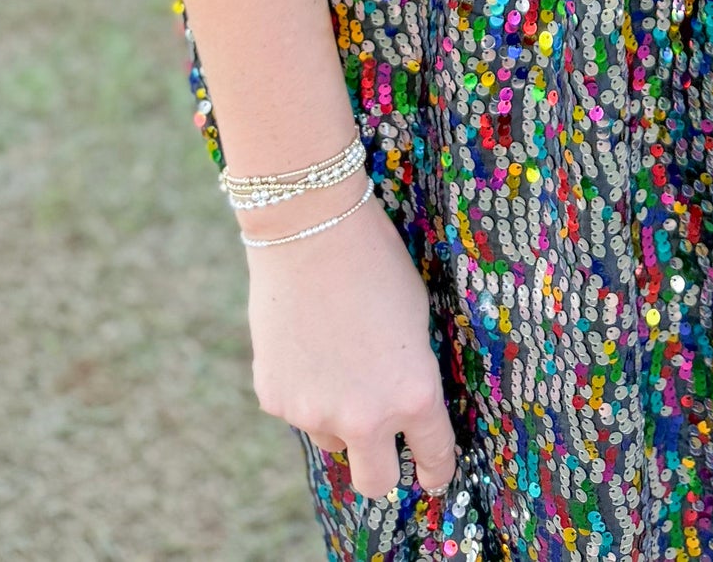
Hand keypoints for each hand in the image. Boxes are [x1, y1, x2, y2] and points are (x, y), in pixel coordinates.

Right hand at [247, 182, 458, 499]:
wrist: (310, 230)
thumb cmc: (376, 263)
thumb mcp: (416, 320)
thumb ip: (410, 373)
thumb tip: (400, 406)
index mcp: (413, 394)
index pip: (434, 455)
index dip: (437, 468)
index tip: (433, 475)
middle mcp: (365, 417)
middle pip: (376, 482)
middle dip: (383, 468)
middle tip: (381, 444)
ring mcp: (315, 414)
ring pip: (331, 438)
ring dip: (336, 415)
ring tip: (335, 354)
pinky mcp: (275, 401)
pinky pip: (297, 409)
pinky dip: (302, 389)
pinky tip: (304, 341)